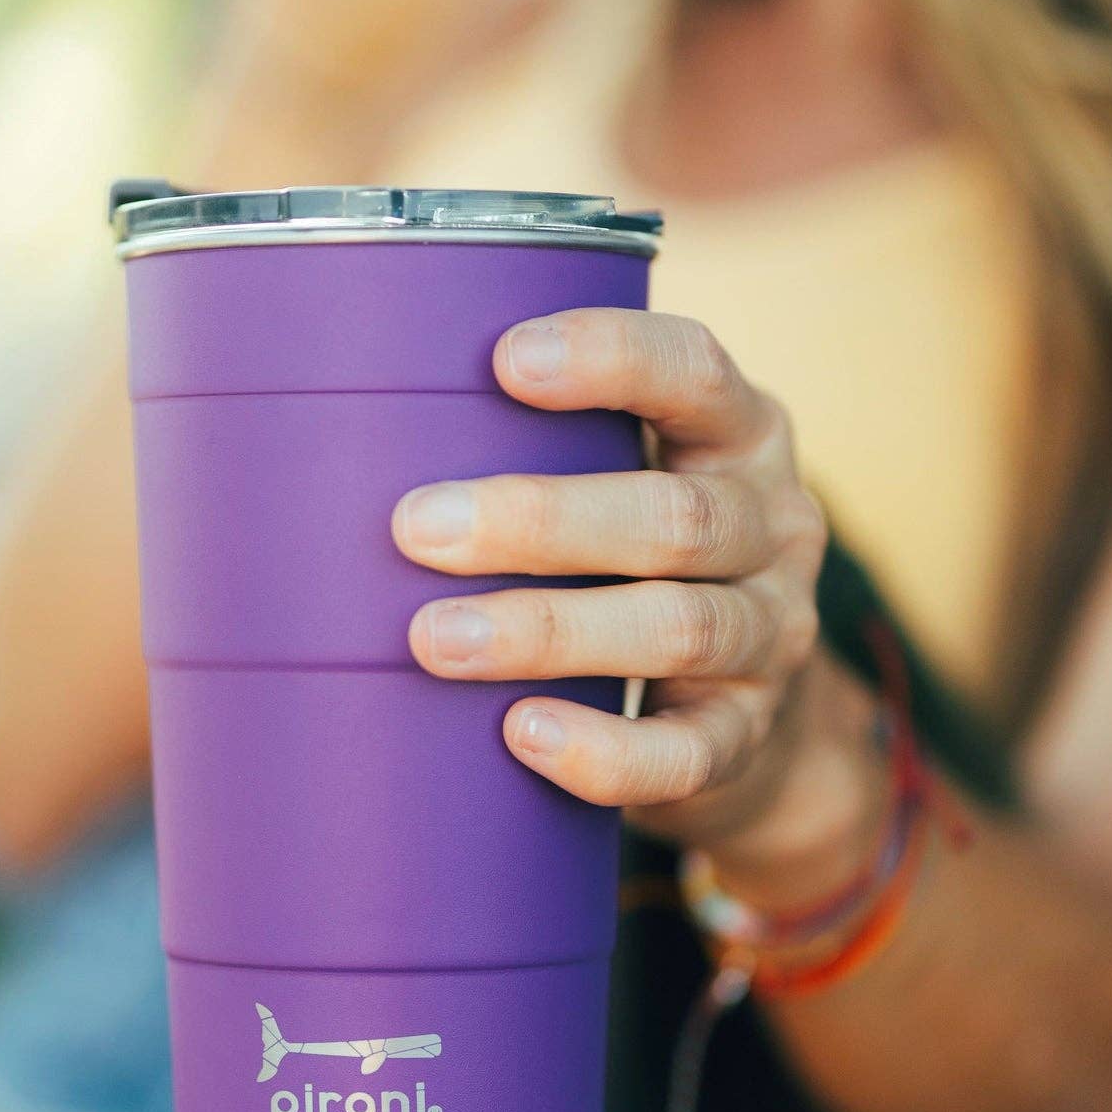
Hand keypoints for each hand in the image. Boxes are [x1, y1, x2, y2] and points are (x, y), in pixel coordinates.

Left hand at [392, 309, 849, 871]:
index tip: (504, 361)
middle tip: (415, 529)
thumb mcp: (621, 473)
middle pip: (676, 516)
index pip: (696, 372)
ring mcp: (771, 638)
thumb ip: (537, 439)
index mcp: (738, 434)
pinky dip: (605, 751)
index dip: (611, 358)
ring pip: (677, 628)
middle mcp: (774, 527)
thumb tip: (337, 425)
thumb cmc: (629, 554)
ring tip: (435, 641)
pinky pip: (687, 753)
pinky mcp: (746, 737)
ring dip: (549, 630)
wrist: (733, 706)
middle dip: (538, 520)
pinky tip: (522, 735)